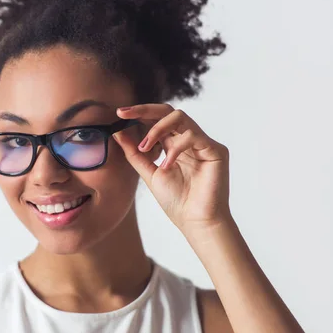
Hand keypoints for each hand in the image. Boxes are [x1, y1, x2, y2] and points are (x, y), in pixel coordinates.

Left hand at [113, 103, 230, 231]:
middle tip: (124, 114)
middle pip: (168, 110)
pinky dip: (175, 149)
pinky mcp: (216, 150)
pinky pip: (192, 136)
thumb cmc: (176, 201)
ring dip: (157, 128)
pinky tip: (166, 166)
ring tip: (144, 148)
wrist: (195, 222)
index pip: (157, 119)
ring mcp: (203, 143)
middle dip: (144, 109)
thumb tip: (117, 133)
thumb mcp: (149, 174)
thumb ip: (135, 154)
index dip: (139, 113)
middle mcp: (188, 140)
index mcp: (174, 144)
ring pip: (180, 117)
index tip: (119, 113)